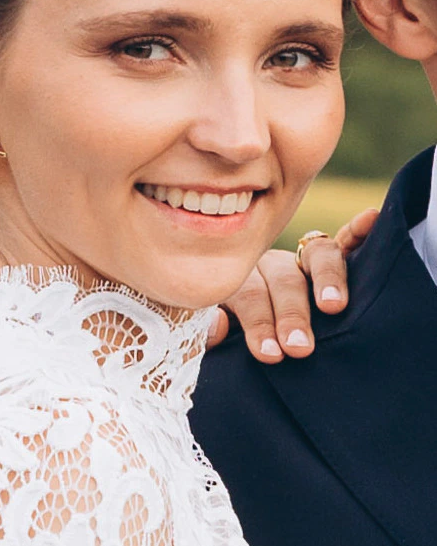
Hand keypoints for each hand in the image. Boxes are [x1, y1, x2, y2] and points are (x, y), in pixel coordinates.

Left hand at [206, 207, 378, 359]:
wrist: (234, 314)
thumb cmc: (224, 329)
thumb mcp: (203, 329)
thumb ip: (202, 328)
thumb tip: (219, 326)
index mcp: (234, 277)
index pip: (247, 294)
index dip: (258, 322)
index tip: (270, 352)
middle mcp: (266, 262)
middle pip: (283, 278)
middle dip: (292, 313)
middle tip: (299, 346)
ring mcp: (297, 257)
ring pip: (315, 255)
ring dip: (327, 279)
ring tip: (333, 305)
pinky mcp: (324, 257)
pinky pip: (343, 240)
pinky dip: (358, 231)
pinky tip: (370, 219)